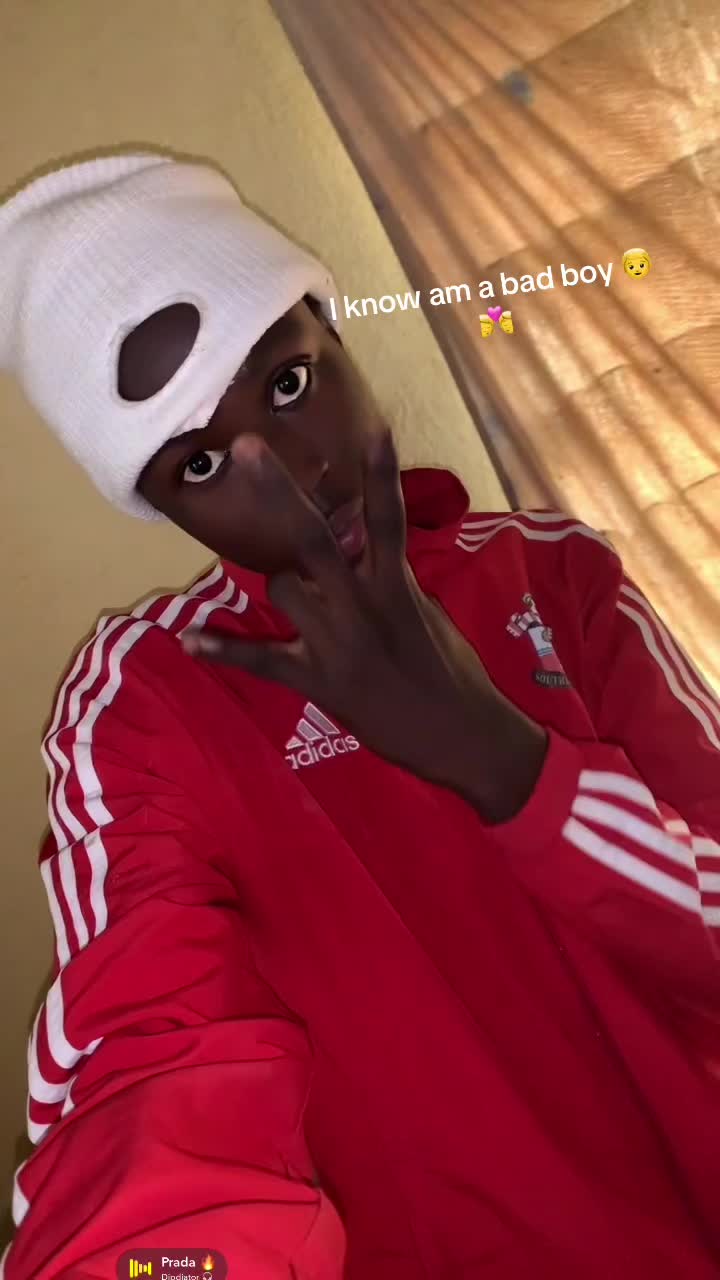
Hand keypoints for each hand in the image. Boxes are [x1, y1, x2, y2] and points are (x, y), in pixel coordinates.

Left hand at [182, 430, 546, 820]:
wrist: (459, 733)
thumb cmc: (451, 669)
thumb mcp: (424, 610)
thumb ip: (387, 575)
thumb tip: (353, 547)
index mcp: (396, 583)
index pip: (387, 518)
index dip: (381, 472)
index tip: (374, 428)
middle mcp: (361, 603)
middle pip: (310, 537)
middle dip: (278, 490)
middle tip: (247, 448)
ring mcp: (335, 641)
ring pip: (280, 587)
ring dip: (284, 587)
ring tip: (307, 607)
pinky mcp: (316, 678)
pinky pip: (260, 658)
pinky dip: (224, 650)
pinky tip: (189, 641)